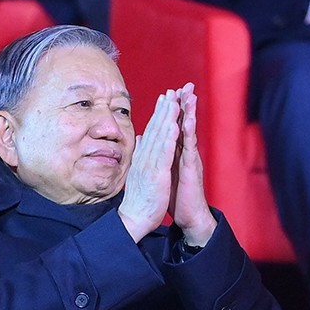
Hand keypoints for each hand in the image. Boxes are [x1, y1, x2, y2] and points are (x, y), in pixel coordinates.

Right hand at [117, 90, 176, 242]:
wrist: (135, 218)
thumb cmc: (139, 198)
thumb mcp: (138, 172)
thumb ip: (140, 154)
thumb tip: (139, 139)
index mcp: (143, 157)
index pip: (150, 131)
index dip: (157, 114)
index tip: (164, 98)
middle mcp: (145, 157)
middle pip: (155, 129)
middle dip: (163, 110)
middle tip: (170, 91)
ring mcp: (150, 164)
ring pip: (160, 137)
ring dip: (167, 118)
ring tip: (174, 102)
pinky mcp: (156, 174)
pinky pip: (164, 153)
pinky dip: (169, 139)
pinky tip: (174, 126)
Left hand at [170, 84, 215, 248]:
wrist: (188, 215)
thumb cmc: (177, 194)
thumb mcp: (166, 171)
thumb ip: (162, 155)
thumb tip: (153, 142)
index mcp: (177, 152)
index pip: (175, 127)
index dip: (173, 110)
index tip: (170, 92)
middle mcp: (185, 153)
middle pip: (185, 124)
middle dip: (185, 105)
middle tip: (186, 85)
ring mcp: (190, 159)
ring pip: (190, 132)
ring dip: (189, 114)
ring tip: (189, 97)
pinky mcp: (192, 169)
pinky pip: (190, 148)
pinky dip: (188, 134)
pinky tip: (188, 122)